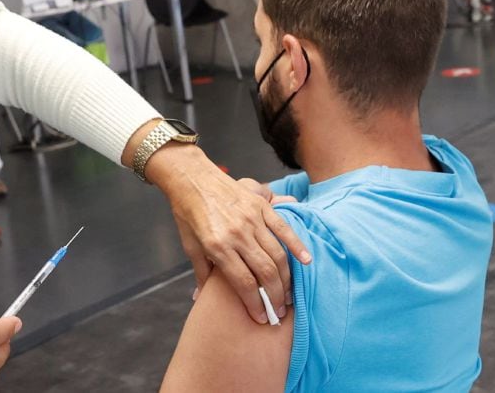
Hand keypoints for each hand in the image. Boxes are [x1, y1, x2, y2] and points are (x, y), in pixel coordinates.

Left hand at [145, 143, 311, 324]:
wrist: (191, 178)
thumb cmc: (188, 214)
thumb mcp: (190, 246)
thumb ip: (201, 273)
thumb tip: (199, 298)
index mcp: (218, 246)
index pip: (243, 282)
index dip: (255, 303)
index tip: (262, 317)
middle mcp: (237, 234)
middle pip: (264, 271)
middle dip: (275, 295)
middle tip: (279, 311)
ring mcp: (251, 219)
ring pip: (277, 254)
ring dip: (286, 278)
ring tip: (288, 294)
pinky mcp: (260, 206)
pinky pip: (284, 229)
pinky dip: (297, 245)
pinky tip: (306, 262)